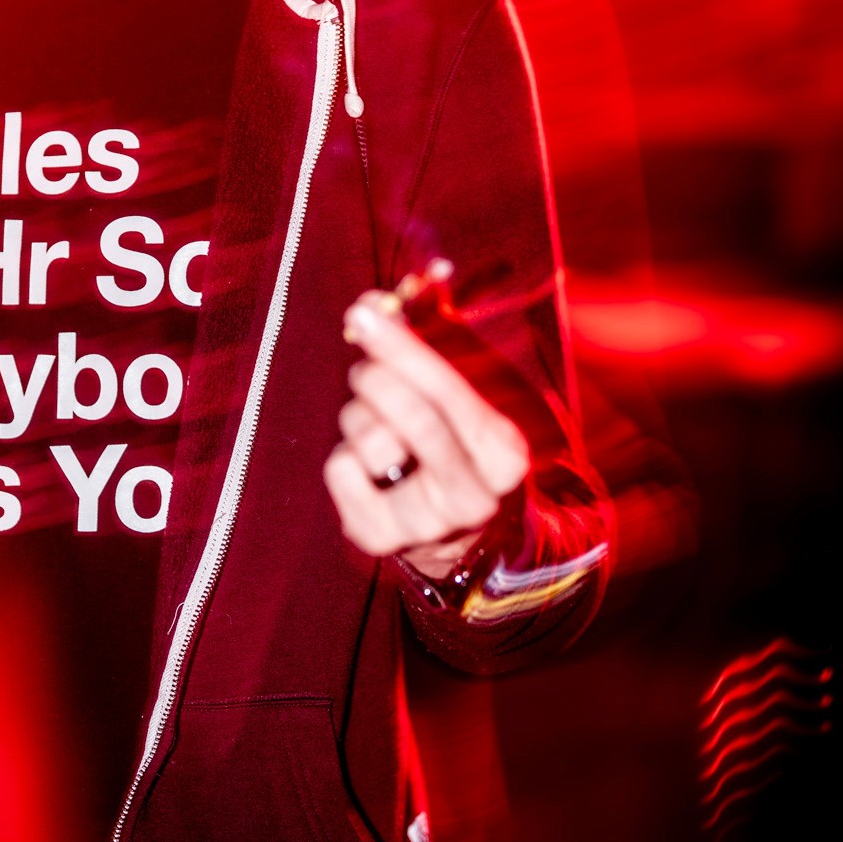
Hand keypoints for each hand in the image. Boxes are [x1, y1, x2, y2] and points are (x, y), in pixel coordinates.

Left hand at [324, 289, 530, 578]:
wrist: (453, 535)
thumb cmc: (453, 444)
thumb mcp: (459, 400)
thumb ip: (424, 346)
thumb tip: (372, 302)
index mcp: (503, 456)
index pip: (452, 395)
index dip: (404, 350)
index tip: (363, 314)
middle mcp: (472, 498)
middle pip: (412, 418)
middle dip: (377, 378)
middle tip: (365, 370)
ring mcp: (424, 525)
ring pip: (368, 439)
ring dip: (359, 418)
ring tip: (377, 428)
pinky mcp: (378, 538)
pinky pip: (339, 469)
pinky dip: (343, 456)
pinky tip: (367, 467)